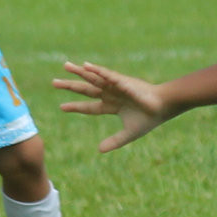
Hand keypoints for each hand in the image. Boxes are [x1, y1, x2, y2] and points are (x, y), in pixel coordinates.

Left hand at [54, 61, 171, 151]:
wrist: (163, 108)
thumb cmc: (149, 119)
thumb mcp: (128, 133)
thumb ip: (114, 141)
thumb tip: (99, 150)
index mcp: (112, 106)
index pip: (90, 107)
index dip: (76, 107)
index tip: (62, 107)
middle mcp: (111, 94)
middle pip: (86, 89)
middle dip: (70, 86)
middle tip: (53, 83)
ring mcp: (116, 86)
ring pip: (93, 78)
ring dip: (79, 73)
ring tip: (65, 66)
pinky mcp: (123, 81)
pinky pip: (107, 75)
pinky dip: (97, 71)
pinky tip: (85, 66)